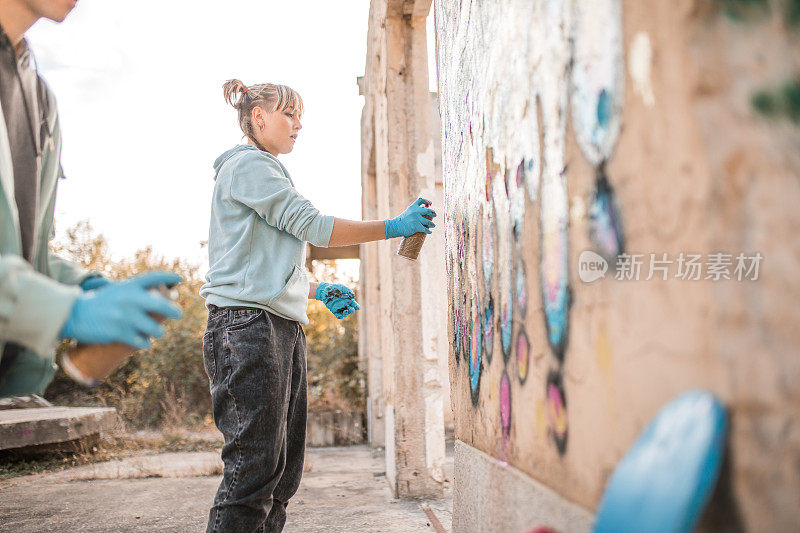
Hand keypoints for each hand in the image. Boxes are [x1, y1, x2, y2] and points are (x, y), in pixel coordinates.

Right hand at [60, 271, 183, 349]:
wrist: (73, 315)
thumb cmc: (98, 303)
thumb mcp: (117, 290)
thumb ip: (136, 292)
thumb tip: (162, 298)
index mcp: (129, 286)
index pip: (155, 277)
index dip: (170, 277)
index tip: (180, 279)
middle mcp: (130, 299)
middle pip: (164, 306)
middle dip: (175, 312)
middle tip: (178, 314)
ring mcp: (126, 317)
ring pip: (156, 329)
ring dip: (157, 332)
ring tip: (154, 332)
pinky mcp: (119, 333)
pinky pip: (143, 342)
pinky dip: (145, 343)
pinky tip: (144, 342)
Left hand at [315, 282, 359, 318]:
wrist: (324, 290)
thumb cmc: (334, 288)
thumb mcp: (341, 287)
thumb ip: (348, 291)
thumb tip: (353, 296)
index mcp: (348, 299)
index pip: (354, 304)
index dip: (356, 306)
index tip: (357, 307)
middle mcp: (345, 304)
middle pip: (351, 310)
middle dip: (352, 311)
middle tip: (351, 309)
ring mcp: (340, 308)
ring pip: (345, 314)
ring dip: (346, 314)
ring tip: (345, 311)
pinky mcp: (334, 310)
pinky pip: (338, 315)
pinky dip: (340, 316)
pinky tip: (340, 315)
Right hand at [384, 198, 436, 238]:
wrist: (394, 227)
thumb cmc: (400, 221)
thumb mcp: (407, 212)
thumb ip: (414, 211)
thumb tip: (424, 211)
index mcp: (412, 207)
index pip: (421, 200)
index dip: (427, 201)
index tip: (430, 204)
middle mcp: (415, 211)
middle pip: (428, 210)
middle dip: (433, 213)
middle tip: (435, 215)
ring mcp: (416, 219)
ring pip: (428, 221)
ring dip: (432, 224)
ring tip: (433, 225)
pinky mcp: (416, 226)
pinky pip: (425, 229)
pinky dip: (428, 231)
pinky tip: (430, 232)